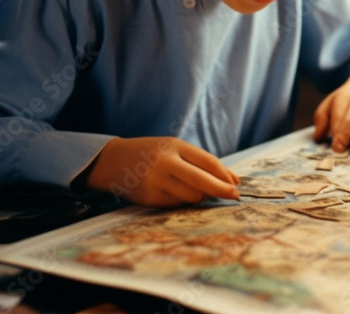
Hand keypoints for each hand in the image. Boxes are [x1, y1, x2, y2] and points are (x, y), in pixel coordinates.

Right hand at [84, 136, 239, 206]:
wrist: (112, 161)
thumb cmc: (152, 153)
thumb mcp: (175, 149)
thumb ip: (202, 163)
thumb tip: (234, 180)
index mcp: (174, 146)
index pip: (207, 162)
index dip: (225, 175)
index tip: (237, 184)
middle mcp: (165, 163)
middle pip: (202, 181)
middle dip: (222, 191)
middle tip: (236, 197)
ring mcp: (155, 182)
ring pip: (191, 197)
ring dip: (201, 197)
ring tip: (197, 190)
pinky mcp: (148, 199)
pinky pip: (177, 205)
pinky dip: (184, 201)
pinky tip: (177, 194)